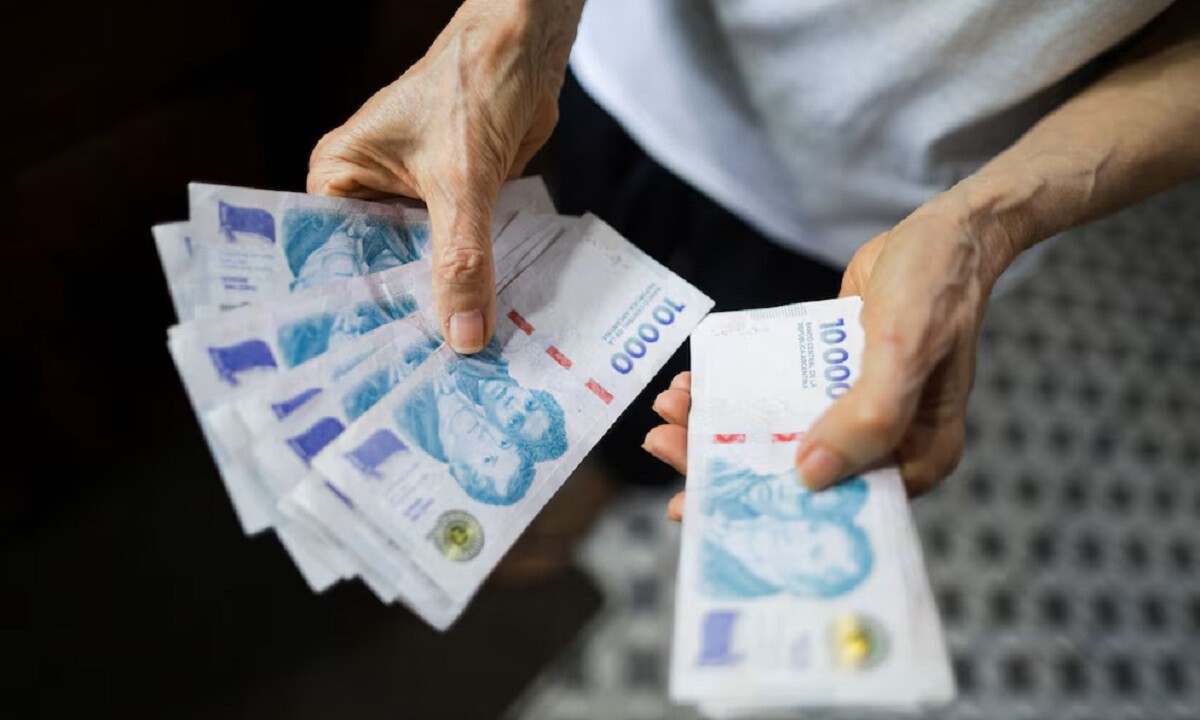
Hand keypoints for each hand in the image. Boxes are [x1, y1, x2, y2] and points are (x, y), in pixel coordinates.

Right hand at [307, 0, 580, 352]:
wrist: (528, 47)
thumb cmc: (474, 86)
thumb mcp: (462, 182)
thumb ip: (461, 260)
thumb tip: (463, 336)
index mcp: (340, 177)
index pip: (332, 257)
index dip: (351, 309)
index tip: (367, 363)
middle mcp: (367, 190)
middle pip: (377, 271)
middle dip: (400, 316)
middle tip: (414, 380)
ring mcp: (412, 200)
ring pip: (421, 268)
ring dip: (440, 305)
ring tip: (449, 367)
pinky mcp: (454, 205)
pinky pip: (458, 258)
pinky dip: (471, 285)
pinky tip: (482, 327)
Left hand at [646, 187, 1017, 518]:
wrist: (947, 229)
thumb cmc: (937, 287)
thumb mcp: (903, 350)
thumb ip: (867, 416)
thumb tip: (810, 475)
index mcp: (915, 455)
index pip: (835, 504)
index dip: (768, 509)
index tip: (704, 508)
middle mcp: (885, 442)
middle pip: (795, 470)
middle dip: (726, 463)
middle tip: (665, 447)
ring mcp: (856, 408)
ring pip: (780, 431)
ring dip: (723, 424)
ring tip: (668, 411)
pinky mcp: (833, 375)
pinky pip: (778, 394)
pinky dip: (738, 391)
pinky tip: (698, 382)